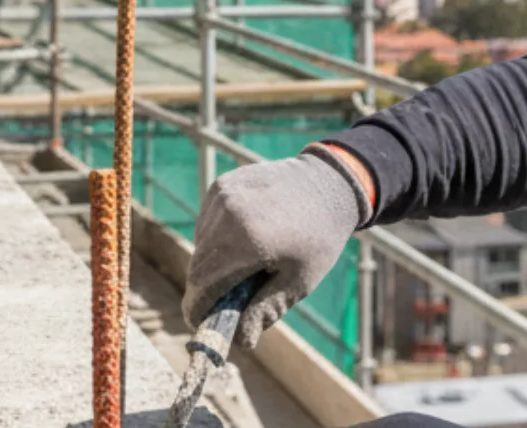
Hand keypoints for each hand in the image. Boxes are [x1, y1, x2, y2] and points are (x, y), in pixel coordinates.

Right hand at [182, 149, 367, 348]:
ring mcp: (223, 195)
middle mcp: (229, 213)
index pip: (204, 283)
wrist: (329, 184)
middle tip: (218, 306)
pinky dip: (216, 239)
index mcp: (248, 240)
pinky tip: (242, 242)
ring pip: (200, 243)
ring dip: (210, 263)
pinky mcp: (223, 185)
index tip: (199, 323)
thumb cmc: (318, 238)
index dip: (197, 308)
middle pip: (198, 265)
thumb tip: (238, 342)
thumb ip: (264, 310)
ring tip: (239, 270)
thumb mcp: (299, 281)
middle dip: (204, 289)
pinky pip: (207, 222)